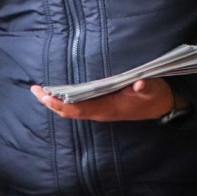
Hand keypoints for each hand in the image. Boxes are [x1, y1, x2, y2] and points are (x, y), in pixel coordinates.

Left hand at [31, 78, 179, 121]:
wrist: (163, 106)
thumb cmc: (155, 96)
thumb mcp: (153, 89)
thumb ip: (145, 86)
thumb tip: (139, 83)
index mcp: (107, 109)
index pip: (77, 110)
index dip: (60, 104)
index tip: (45, 96)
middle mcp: (100, 112)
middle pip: (69, 111)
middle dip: (50, 102)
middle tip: (34, 89)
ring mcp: (100, 111)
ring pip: (71, 110)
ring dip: (55, 101)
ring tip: (39, 91)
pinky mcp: (101, 107)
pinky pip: (77, 107)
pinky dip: (64, 101)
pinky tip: (57, 93)